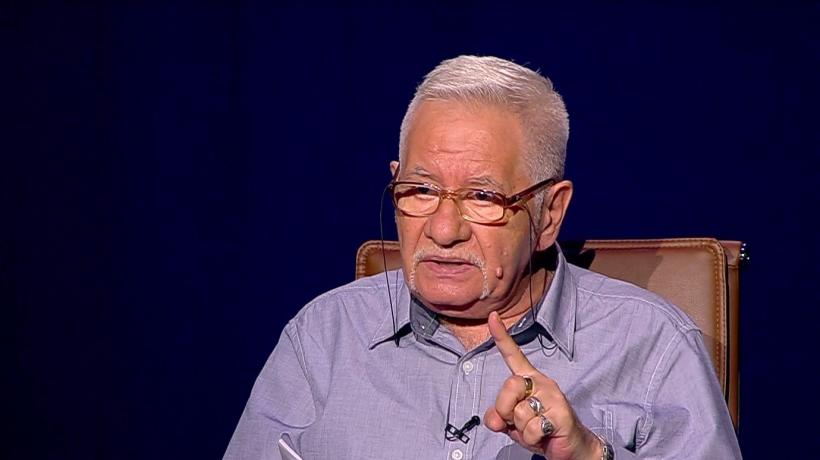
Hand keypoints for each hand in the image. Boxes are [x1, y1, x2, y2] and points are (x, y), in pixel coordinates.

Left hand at [483, 312, 601, 459]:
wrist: (570, 448)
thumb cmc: (541, 430)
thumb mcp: (512, 424)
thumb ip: (498, 417)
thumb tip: (493, 420)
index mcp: (528, 379)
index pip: (513, 355)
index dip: (501, 336)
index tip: (492, 317)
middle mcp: (541, 382)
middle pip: (510, 385)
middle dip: (505, 409)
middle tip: (518, 421)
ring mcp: (553, 396)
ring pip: (520, 412)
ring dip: (522, 430)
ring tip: (536, 429)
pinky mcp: (561, 413)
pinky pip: (533, 428)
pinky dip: (533, 438)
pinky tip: (545, 436)